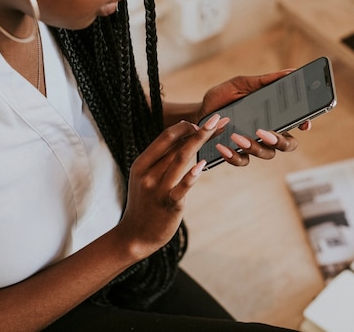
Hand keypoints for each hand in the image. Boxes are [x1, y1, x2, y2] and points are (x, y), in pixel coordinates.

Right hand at [115, 115, 226, 257]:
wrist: (135, 235)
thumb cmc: (145, 204)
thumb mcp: (145, 179)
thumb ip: (161, 161)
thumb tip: (184, 140)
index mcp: (141, 164)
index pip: (165, 137)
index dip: (185, 127)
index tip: (202, 123)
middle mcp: (148, 174)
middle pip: (176, 145)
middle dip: (199, 130)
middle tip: (218, 119)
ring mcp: (158, 189)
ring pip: (180, 160)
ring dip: (200, 141)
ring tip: (216, 130)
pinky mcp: (169, 204)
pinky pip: (182, 187)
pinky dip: (192, 174)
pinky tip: (203, 164)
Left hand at [197, 70, 311, 166]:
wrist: (199, 112)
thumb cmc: (223, 97)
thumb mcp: (241, 84)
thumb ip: (264, 81)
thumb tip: (290, 72)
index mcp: (273, 115)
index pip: (296, 122)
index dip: (304, 124)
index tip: (303, 124)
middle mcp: (268, 133)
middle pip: (287, 144)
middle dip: (281, 141)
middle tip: (265, 132)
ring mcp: (254, 145)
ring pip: (267, 154)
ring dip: (255, 146)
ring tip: (237, 136)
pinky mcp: (237, 154)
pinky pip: (242, 161)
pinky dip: (234, 156)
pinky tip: (223, 147)